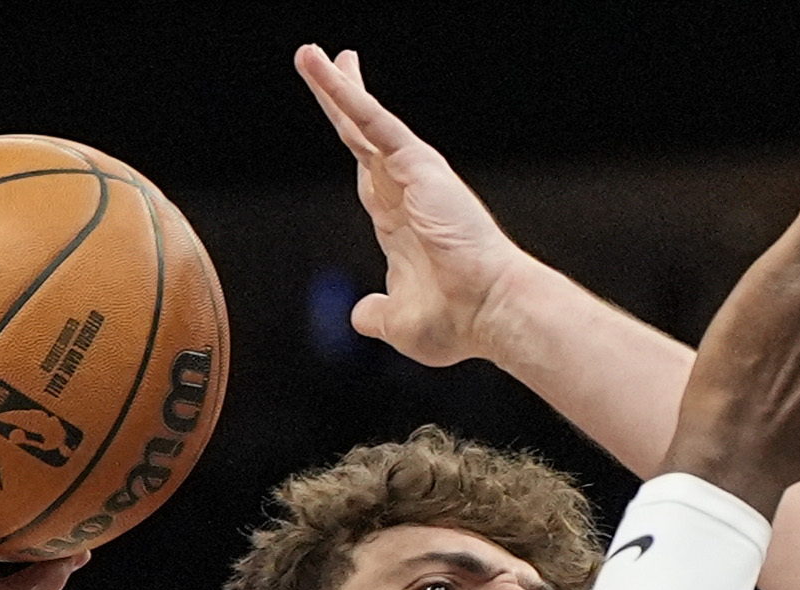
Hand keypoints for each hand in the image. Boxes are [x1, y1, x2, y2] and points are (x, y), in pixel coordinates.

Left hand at [295, 44, 533, 369]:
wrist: (490, 310)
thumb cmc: (459, 320)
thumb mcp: (399, 323)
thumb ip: (376, 315)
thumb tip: (361, 316)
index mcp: (402, 227)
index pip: (368, 177)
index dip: (353, 148)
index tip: (344, 124)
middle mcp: (408, 194)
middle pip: (363, 138)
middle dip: (344, 100)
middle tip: (332, 63)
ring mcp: (414, 176)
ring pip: (364, 121)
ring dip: (336, 86)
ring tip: (309, 55)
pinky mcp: (419, 165)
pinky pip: (375, 121)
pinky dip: (350, 95)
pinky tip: (327, 70)